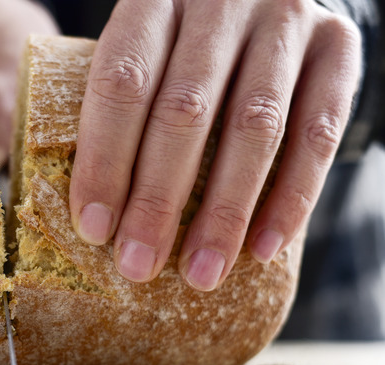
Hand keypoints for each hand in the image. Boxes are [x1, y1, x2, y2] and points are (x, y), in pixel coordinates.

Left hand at [69, 0, 360, 290]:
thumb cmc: (180, 43)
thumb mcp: (142, 52)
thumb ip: (119, 106)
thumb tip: (90, 210)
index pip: (122, 83)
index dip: (105, 160)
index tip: (94, 229)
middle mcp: (221, 0)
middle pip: (185, 110)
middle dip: (158, 199)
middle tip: (138, 265)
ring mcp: (285, 19)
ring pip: (254, 127)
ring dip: (224, 212)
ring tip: (201, 273)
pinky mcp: (337, 46)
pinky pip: (318, 132)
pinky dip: (290, 198)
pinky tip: (263, 248)